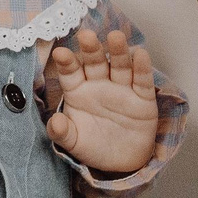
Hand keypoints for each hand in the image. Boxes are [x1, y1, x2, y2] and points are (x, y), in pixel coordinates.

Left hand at [44, 29, 159, 175]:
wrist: (122, 162)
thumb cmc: (93, 146)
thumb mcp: (74, 143)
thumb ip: (61, 133)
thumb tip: (54, 122)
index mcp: (78, 91)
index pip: (70, 73)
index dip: (66, 63)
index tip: (60, 53)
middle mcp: (99, 84)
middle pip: (95, 63)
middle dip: (91, 49)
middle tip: (86, 35)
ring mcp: (121, 89)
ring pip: (119, 66)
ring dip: (118, 51)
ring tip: (115, 37)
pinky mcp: (142, 98)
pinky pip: (142, 81)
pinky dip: (142, 68)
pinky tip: (140, 54)